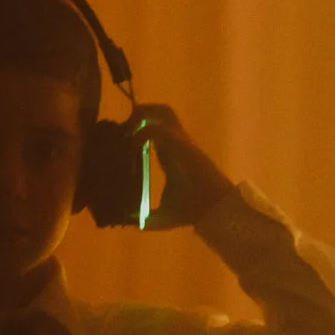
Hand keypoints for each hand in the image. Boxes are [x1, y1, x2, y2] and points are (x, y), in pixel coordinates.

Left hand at [132, 105, 232, 228]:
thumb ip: (148, 216)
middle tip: (126, 126)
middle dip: (142, 111)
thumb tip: (134, 224)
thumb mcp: (164, 215)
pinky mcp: (182, 146)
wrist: (213, 212)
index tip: (122, 136)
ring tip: (130, 127)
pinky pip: (160, 129)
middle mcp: (177, 143)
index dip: (139, 125)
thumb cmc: (193, 210)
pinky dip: (145, 131)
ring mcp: (181, 142)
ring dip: (144, 114)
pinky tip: (135, 142)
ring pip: (163, 111)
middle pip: (161, 111)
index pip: (156, 126)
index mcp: (171, 154)